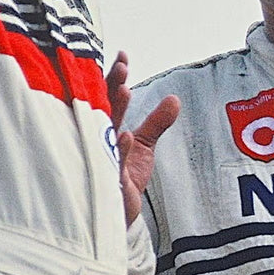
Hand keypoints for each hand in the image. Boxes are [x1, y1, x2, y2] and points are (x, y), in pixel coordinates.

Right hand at [105, 51, 180, 226]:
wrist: (119, 216)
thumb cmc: (124, 180)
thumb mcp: (145, 147)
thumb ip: (157, 123)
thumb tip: (174, 99)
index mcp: (107, 130)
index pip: (109, 100)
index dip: (115, 79)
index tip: (123, 58)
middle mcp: (99, 142)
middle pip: (102, 110)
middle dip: (109, 88)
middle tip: (121, 68)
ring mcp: (101, 161)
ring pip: (103, 133)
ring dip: (114, 112)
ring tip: (125, 90)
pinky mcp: (108, 182)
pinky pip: (112, 165)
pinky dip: (120, 150)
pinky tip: (126, 136)